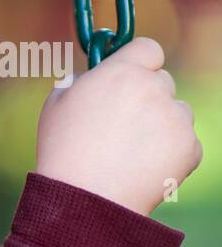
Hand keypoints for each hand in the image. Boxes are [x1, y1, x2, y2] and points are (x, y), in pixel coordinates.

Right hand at [35, 37, 202, 215]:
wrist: (85, 198)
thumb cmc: (63, 151)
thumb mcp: (56, 104)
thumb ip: (81, 81)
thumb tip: (96, 77)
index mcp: (122, 72)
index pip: (148, 48)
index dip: (138, 62)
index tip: (128, 77)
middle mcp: (156, 89)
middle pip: (162, 82)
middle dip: (146, 97)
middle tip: (120, 124)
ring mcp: (177, 119)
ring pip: (175, 112)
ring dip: (159, 124)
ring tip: (127, 152)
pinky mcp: (191, 147)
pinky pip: (183, 141)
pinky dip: (168, 151)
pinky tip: (140, 166)